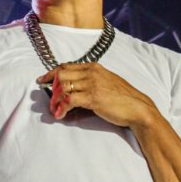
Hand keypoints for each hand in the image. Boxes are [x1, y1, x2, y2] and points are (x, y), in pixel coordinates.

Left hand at [37, 62, 155, 127]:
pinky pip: (69, 100)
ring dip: (55, 100)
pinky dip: (61, 108)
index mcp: (94, 67)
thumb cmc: (123, 98)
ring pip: (63, 87)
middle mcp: (91, 72)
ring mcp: (92, 84)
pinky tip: (60, 115)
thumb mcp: (106, 83)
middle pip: (61, 74)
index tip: (43, 80)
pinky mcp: (93, 97)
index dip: (51, 73)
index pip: (66, 66)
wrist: (137, 108)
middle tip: (49, 99)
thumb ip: (90, 83)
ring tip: (55, 110)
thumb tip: (74, 92)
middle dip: (51, 87)